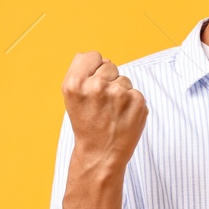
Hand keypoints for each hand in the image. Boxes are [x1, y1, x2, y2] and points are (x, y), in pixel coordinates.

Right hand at [61, 51, 147, 173]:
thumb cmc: (86, 123)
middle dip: (107, 81)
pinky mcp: (137, 101)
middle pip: (110, 66)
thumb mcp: (70, 96)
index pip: (93, 55)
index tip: (92, 85)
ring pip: (124, 79)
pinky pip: (135, 92)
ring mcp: (119, 94)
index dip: (94, 69)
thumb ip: (79, 70)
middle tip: (101, 104)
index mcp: (75, 83)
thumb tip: (95, 56)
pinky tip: (122, 117)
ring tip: (111, 112)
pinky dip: (132, 103)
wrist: (100, 153)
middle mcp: (96, 86)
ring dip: (120, 93)